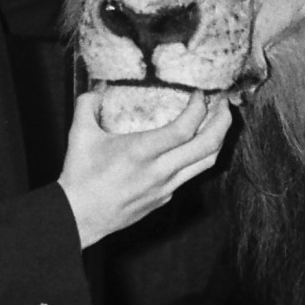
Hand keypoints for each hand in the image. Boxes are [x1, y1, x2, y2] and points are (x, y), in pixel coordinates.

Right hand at [57, 90, 233, 247]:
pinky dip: (198, 157)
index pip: (184, 128)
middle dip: (223, 122)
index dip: (199, 108)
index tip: (200, 93)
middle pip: (207, 146)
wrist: (79, 218)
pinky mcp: (164, 199)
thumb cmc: (79, 176)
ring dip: (217, 140)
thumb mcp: (79, 135)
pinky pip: (190, 175)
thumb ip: (88, 104)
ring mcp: (166, 188)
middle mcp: (159, 171)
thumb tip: (98, 86)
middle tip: (225, 104)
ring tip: (218, 123)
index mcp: (141, 152)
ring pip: (206, 164)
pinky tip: (191, 146)